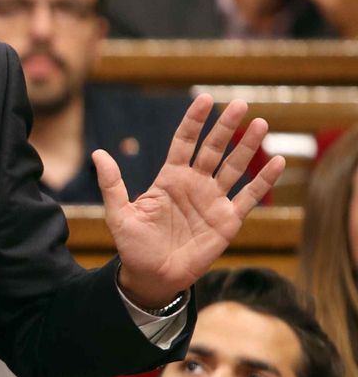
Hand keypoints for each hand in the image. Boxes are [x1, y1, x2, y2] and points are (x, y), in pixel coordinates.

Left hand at [95, 95, 282, 307]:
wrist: (152, 277)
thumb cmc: (133, 246)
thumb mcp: (118, 214)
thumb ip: (112, 184)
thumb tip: (98, 153)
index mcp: (169, 179)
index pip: (184, 142)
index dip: (194, 121)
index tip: (205, 99)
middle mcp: (194, 184)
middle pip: (214, 149)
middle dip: (226, 127)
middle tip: (240, 104)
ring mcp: (213, 200)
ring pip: (235, 167)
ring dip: (248, 147)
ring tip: (262, 124)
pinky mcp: (227, 220)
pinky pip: (249, 196)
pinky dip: (264, 180)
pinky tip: (278, 162)